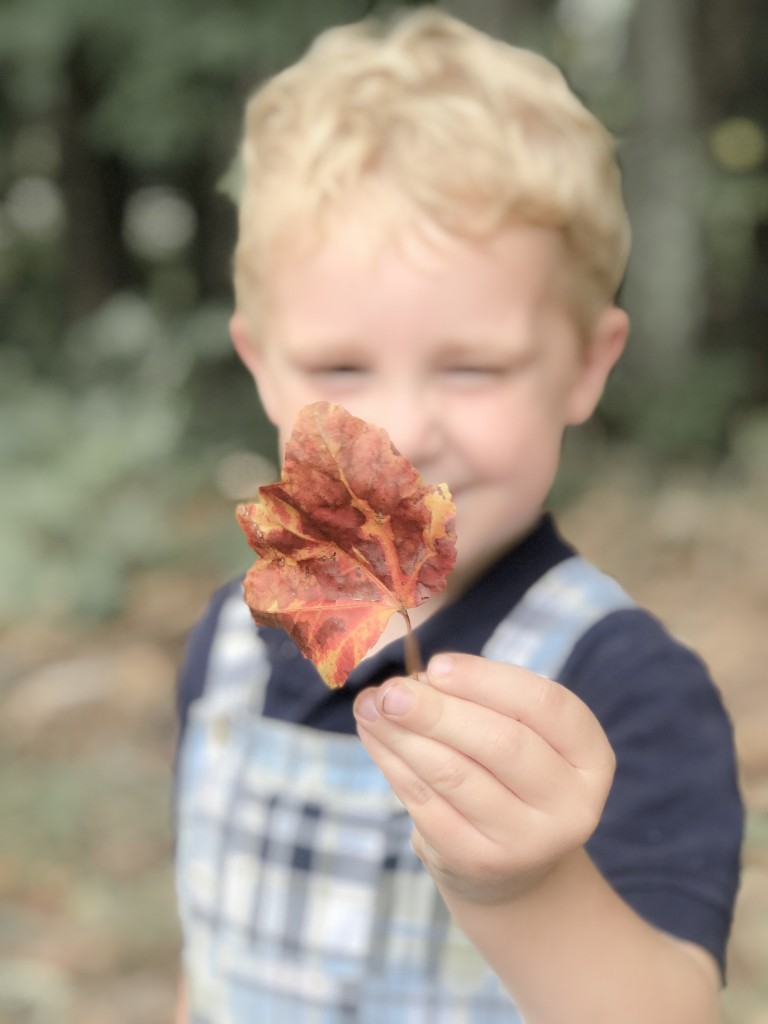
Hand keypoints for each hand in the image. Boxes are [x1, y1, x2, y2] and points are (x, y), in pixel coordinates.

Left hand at [353, 653, 614, 905]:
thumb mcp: (520, 733)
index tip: (437, 664)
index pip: (546, 705)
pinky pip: (428, 806)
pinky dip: (394, 765)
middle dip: (438, 711)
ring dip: (404, 735)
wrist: (515, 865)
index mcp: (590, 756)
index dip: (488, 680)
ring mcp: (528, 841)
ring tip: (370, 706)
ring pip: (457, 775)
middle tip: (391, 690)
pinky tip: (375, 738)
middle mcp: (570, 803)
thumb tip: (413, 681)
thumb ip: (479, 701)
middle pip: (502, 744)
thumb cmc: (510, 773)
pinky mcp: (481, 863)